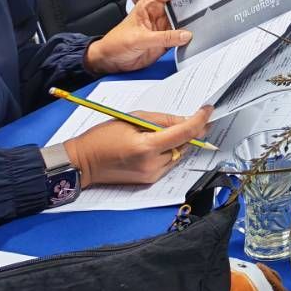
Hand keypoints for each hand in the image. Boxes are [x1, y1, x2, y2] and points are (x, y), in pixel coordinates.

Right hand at [65, 108, 212, 185]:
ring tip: (166, 130)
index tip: (207, 110)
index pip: (184, 133)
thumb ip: (162, 120)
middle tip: (195, 117)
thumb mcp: (132, 119)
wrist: (83, 163)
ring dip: (180, 141)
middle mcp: (152, 164)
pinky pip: (169, 163)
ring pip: (179, 154)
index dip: (200, 120)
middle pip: (185, 145)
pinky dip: (170, 151)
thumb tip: (185, 119)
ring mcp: (151, 175)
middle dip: (192, 131)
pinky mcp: (149, 181)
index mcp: (146, 147)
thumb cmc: (102, 138)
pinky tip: (159, 143)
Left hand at [85, 0, 200, 73]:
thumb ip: (163, 37)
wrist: (111, 61)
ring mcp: (164, 28)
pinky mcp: (167, 41)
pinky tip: (204, 32)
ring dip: (196, 18)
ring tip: (215, 10)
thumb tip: (186, 35)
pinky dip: (192, 36)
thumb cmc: (117, 43)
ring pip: (185, 20)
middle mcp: (159, 14)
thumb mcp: (139, 38)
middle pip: (181, 4)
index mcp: (149, 5)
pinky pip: (183, 37)